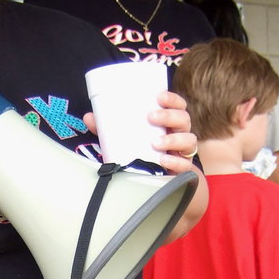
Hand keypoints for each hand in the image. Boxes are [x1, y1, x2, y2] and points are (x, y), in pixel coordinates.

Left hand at [83, 90, 197, 172]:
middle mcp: (180, 134)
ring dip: (173, 139)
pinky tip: (163, 161)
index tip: (158, 96)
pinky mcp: (182, 171)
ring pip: (189, 140)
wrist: (157, 181)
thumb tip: (88, 117)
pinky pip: (185, 166)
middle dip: (169, 116)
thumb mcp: (126, 138)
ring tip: (155, 143)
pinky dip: (175, 162)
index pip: (179, 105)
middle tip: (151, 117)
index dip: (172, 99)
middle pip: (184, 119)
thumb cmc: (142, 152)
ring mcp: (183, 153)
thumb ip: (108, 128)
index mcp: (169, 123)